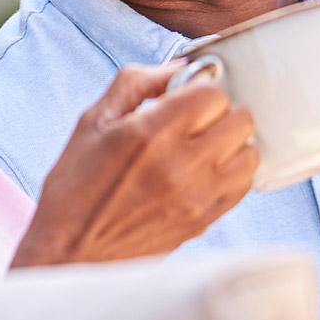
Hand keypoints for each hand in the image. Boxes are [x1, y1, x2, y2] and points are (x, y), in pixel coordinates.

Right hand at [11, 63, 258, 267]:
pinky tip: (206, 172)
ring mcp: (196, 197)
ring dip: (231, 144)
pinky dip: (232, 173)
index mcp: (148, 133)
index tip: (184, 98)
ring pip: (249, 153)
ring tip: (204, 148)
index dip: (199, 89)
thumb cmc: (75, 186)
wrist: (70, 252)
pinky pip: (243, 186)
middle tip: (196, 120)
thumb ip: (137, 83)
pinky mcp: (204, 222)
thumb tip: (180, 67)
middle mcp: (179, 165)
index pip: (212, 93)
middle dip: (220, 112)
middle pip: (241, 119)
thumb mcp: (93, 121)